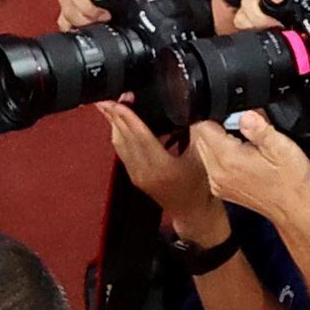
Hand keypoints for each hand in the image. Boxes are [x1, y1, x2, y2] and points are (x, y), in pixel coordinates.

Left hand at [100, 100, 221, 229]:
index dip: (128, 118)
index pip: (140, 137)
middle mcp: (144, 172)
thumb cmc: (200, 188)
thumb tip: (190, 109)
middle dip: (114, 116)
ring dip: (113, 125)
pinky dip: (119, 135)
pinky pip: (122, 152)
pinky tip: (118, 124)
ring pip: (119, 146)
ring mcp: (137, 175)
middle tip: (105, 98)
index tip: (118, 102)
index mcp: (162, 167)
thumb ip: (196, 132)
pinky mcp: (134, 176)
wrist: (192, 211)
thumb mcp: (204, 157)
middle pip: (124, 139)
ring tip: (107, 106)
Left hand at [191, 109, 309, 232]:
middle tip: (241, 129)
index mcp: (228, 159)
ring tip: (243, 143)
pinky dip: (221, 157)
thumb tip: (245, 115)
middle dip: (215, 128)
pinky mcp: (220, 189)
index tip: (231, 115)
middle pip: (200, 139)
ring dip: (217, 142)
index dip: (214, 115)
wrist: (293, 209)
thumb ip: (260, 129)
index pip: (202, 128)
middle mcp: (216, 173)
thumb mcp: (281, 147)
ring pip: (203, 152)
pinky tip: (241, 157)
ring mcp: (216, 183)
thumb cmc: (290, 181)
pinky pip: (211, 165)